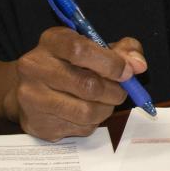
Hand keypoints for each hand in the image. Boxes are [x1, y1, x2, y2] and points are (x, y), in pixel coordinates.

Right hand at [7, 26, 146, 141]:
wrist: (31, 89)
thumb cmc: (71, 64)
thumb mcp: (96, 46)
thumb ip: (123, 50)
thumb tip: (138, 66)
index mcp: (52, 41)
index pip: (80, 50)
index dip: (111, 63)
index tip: (127, 72)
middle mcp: (35, 68)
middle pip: (87, 85)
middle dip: (114, 91)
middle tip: (120, 91)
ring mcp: (32, 99)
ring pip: (86, 112)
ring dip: (106, 109)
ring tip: (105, 102)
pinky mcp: (37, 124)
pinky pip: (79, 129)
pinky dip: (93, 123)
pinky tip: (86, 112)